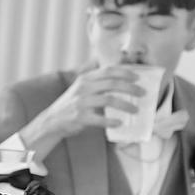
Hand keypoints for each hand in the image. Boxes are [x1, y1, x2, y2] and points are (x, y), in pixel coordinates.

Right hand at [23, 65, 143, 151]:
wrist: (52, 121)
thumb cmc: (71, 106)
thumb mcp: (81, 89)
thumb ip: (97, 84)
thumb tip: (124, 84)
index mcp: (85, 79)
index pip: (108, 71)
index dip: (125, 72)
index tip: (138, 77)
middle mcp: (83, 88)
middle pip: (112, 84)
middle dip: (131, 88)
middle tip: (143, 93)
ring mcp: (81, 102)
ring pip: (109, 100)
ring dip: (126, 105)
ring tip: (136, 110)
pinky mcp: (80, 117)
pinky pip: (100, 119)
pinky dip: (112, 121)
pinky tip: (120, 123)